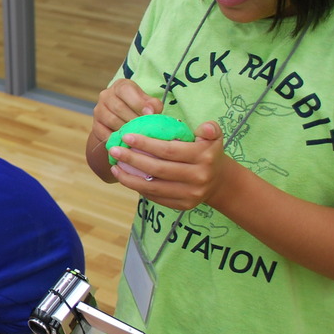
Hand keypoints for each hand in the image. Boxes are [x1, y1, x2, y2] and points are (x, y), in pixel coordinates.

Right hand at [90, 79, 164, 146]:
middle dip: (134, 119)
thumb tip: (152, 111)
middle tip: (145, 128)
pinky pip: (106, 133)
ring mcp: (99, 110)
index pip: (126, 91)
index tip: (150, 114)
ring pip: (112, 121)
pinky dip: (117, 139)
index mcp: (120, 86)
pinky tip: (128, 141)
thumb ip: (153, 105)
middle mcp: (106, 95)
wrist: (122, 121)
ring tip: (138, 135)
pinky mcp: (96, 125)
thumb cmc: (138, 109)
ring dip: (126, 129)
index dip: (138, 103)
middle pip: (118, 107)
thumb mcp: (148, 103)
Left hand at [107, 120, 235, 210]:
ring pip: (153, 187)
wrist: (219, 182)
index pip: (168, 150)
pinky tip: (125, 178)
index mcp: (203, 157)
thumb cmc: (208, 152)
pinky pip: (156, 197)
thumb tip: (204, 127)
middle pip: (158, 169)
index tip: (126, 136)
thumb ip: (210, 129)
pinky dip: (139, 188)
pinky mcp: (183, 205)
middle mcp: (198, 177)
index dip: (145, 144)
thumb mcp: (214, 137)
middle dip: (132, 159)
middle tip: (114, 150)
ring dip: (129, 178)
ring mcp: (190, 194)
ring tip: (114, 167)